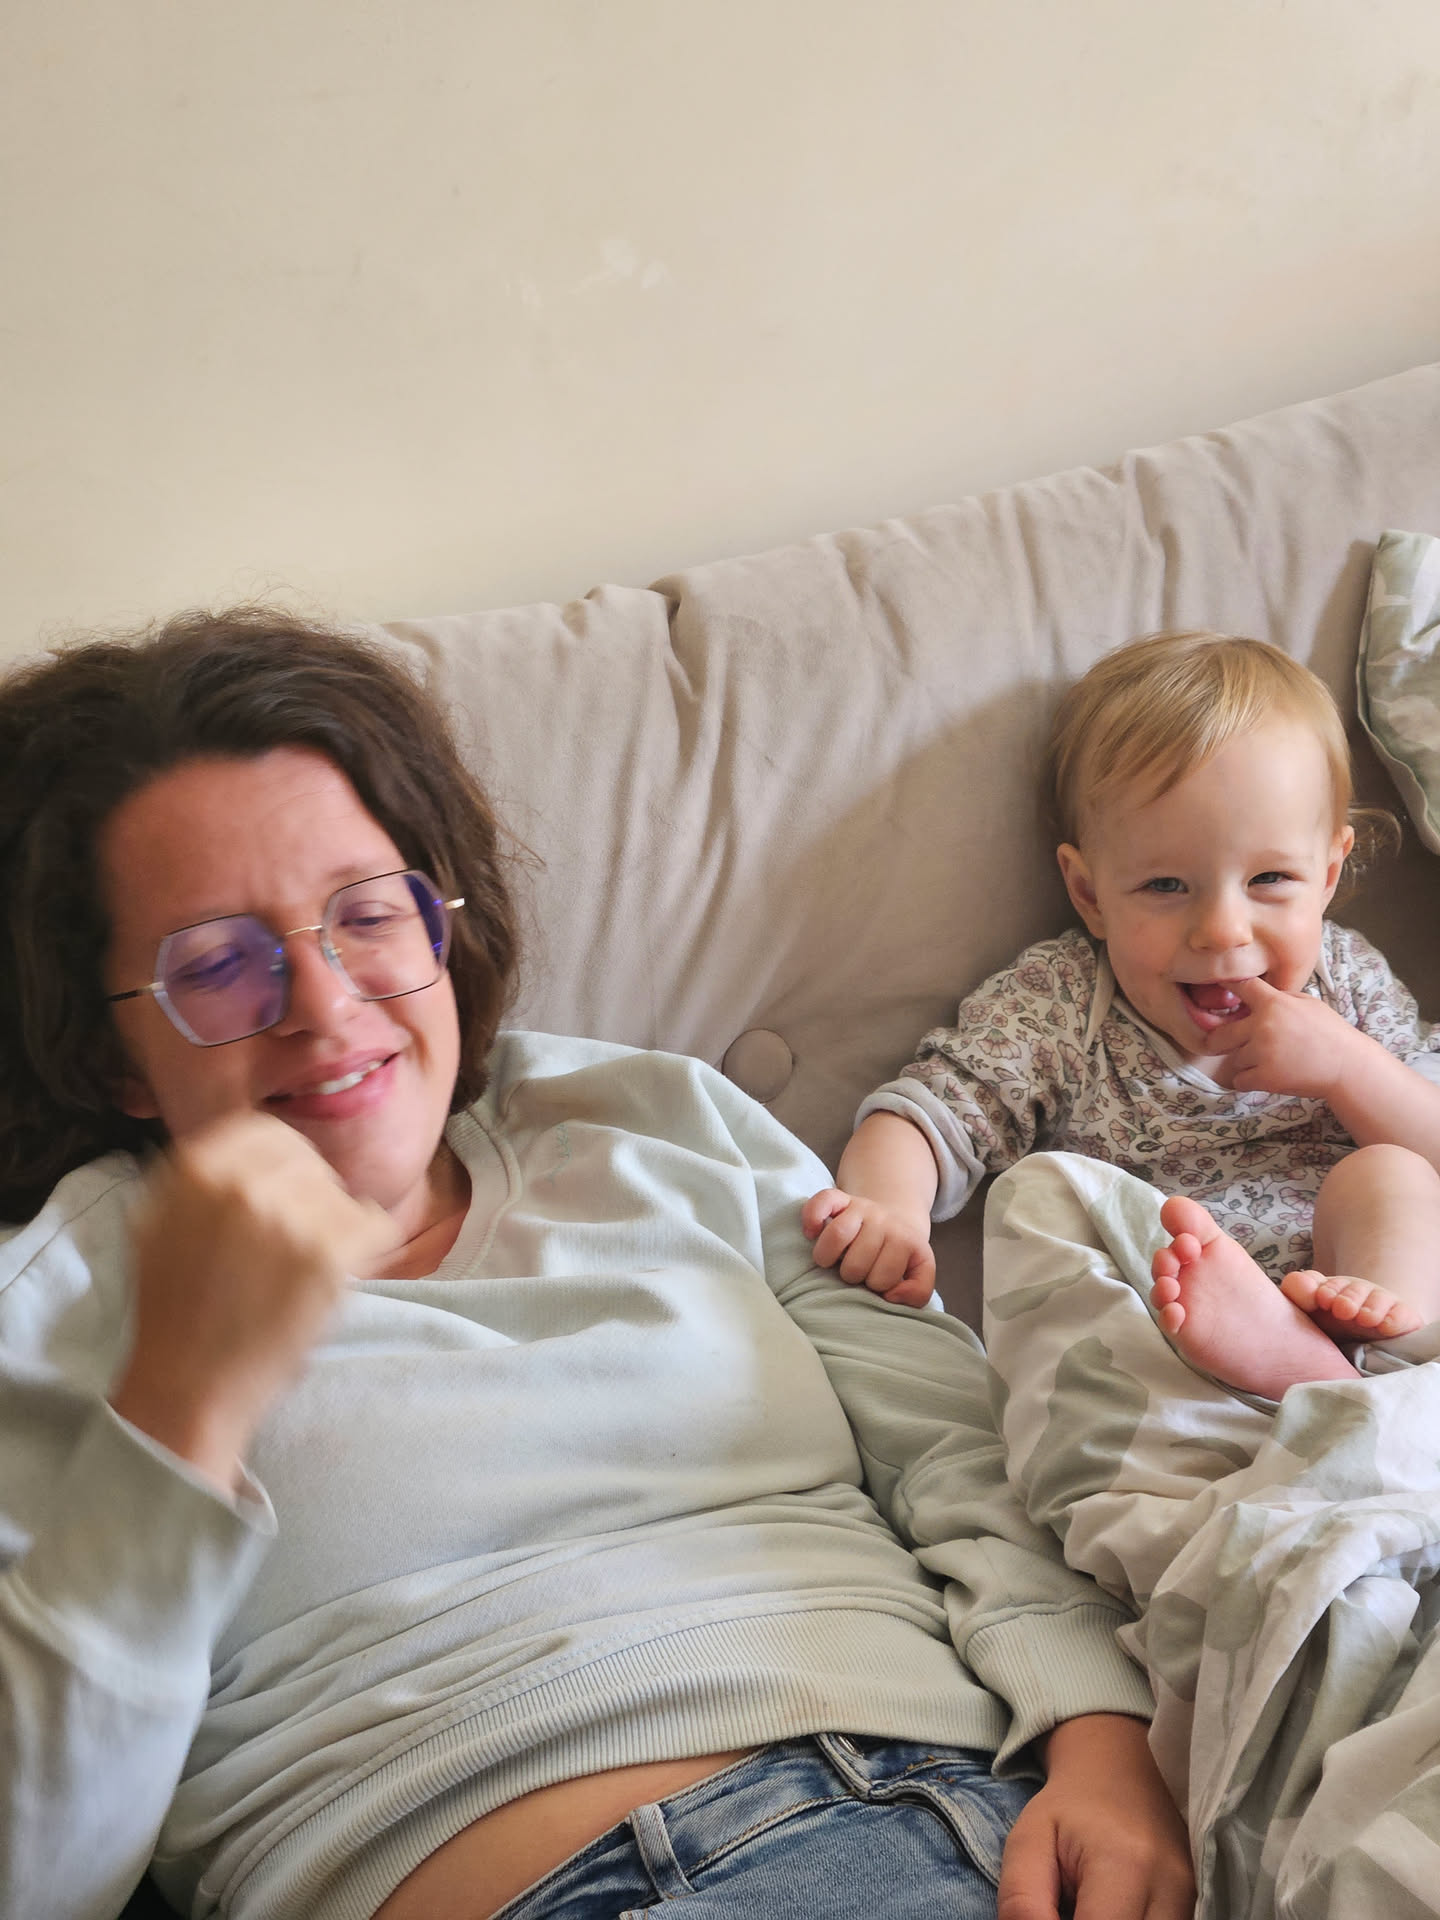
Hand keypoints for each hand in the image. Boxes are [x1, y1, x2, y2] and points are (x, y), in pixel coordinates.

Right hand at [111, 1112, 396, 1489]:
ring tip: (306, 1269)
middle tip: (297, 1243)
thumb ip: (203, 1175)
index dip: (283, 1163)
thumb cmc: (174, 1309)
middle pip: (309, 1165)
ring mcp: (289, 1217)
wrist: (189, 1384)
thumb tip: (254, 1143)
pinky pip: (376, 1227)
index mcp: (197, 1166)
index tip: (288, 1191)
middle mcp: (243, 1182)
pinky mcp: (329, 1255)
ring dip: (334, 1228)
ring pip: (342, 1197)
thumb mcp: (160, 1221)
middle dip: (310, 1199)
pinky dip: (367, 1249)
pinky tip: (339, 1273)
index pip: (267, 1132)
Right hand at [801, 1186, 934, 1304]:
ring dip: (827, 1258)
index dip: (878, 1286)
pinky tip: (811, 1233)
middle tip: (856, 1270)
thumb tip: (892, 1296)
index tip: (878, 1278)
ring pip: (837, 1235)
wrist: (896, 1218)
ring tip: (832, 1262)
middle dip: (853, 1275)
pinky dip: (812, 1217)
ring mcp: (862, 1208)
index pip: (883, 1278)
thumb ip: (918, 1292)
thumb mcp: (921, 1272)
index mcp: (907, 1241)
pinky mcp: (841, 1198)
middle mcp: (884, 1221)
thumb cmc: (901, 1254)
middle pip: (856, 1262)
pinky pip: (822, 1201)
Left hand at [998, 1714, 1193, 1919]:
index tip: (1052, 1914)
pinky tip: (1111, 1910)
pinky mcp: (1196, 1901)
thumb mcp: (1027, 1842)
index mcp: (1124, 1864)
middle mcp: (1170, 1885)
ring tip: (1088, 1905)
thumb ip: (1022, 1899)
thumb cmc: (1067, 1809)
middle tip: (1069, 1906)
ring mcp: (1190, 1895)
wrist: (1117, 1769)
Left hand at [1206, 976, 1359, 1097]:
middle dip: (1218, 1040)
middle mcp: (1263, 1026)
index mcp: (1274, 1004)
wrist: (1347, 1065)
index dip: (1228, 985)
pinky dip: (1249, 1080)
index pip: (1241, 987)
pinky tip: (1264, 1076)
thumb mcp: (1308, 1003)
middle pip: (1221, 1033)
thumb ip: (1280, 997)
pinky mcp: (1265, 1077)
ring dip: (1246, 1062)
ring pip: (1234, 1059)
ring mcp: (1262, 1052)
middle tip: (1217, 1044)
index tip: (1219, 987)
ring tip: (1268, 1062)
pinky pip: (1239, 1080)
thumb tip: (1257, 995)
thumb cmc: (1331, 1032)